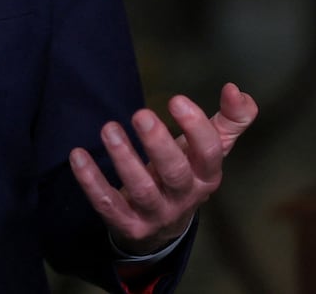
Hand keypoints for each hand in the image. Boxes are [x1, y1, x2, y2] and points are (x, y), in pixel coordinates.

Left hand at [68, 82, 257, 254]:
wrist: (163, 227)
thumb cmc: (186, 174)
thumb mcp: (210, 150)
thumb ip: (230, 120)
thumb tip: (236, 90)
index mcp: (207, 176)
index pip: (210, 153)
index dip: (196, 127)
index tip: (176, 99)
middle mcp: (185, 197)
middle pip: (175, 173)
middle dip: (158, 144)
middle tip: (141, 114)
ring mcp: (156, 214)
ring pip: (141, 190)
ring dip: (124, 159)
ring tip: (109, 129)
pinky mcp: (128, 224)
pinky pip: (107, 204)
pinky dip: (91, 181)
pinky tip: (79, 155)